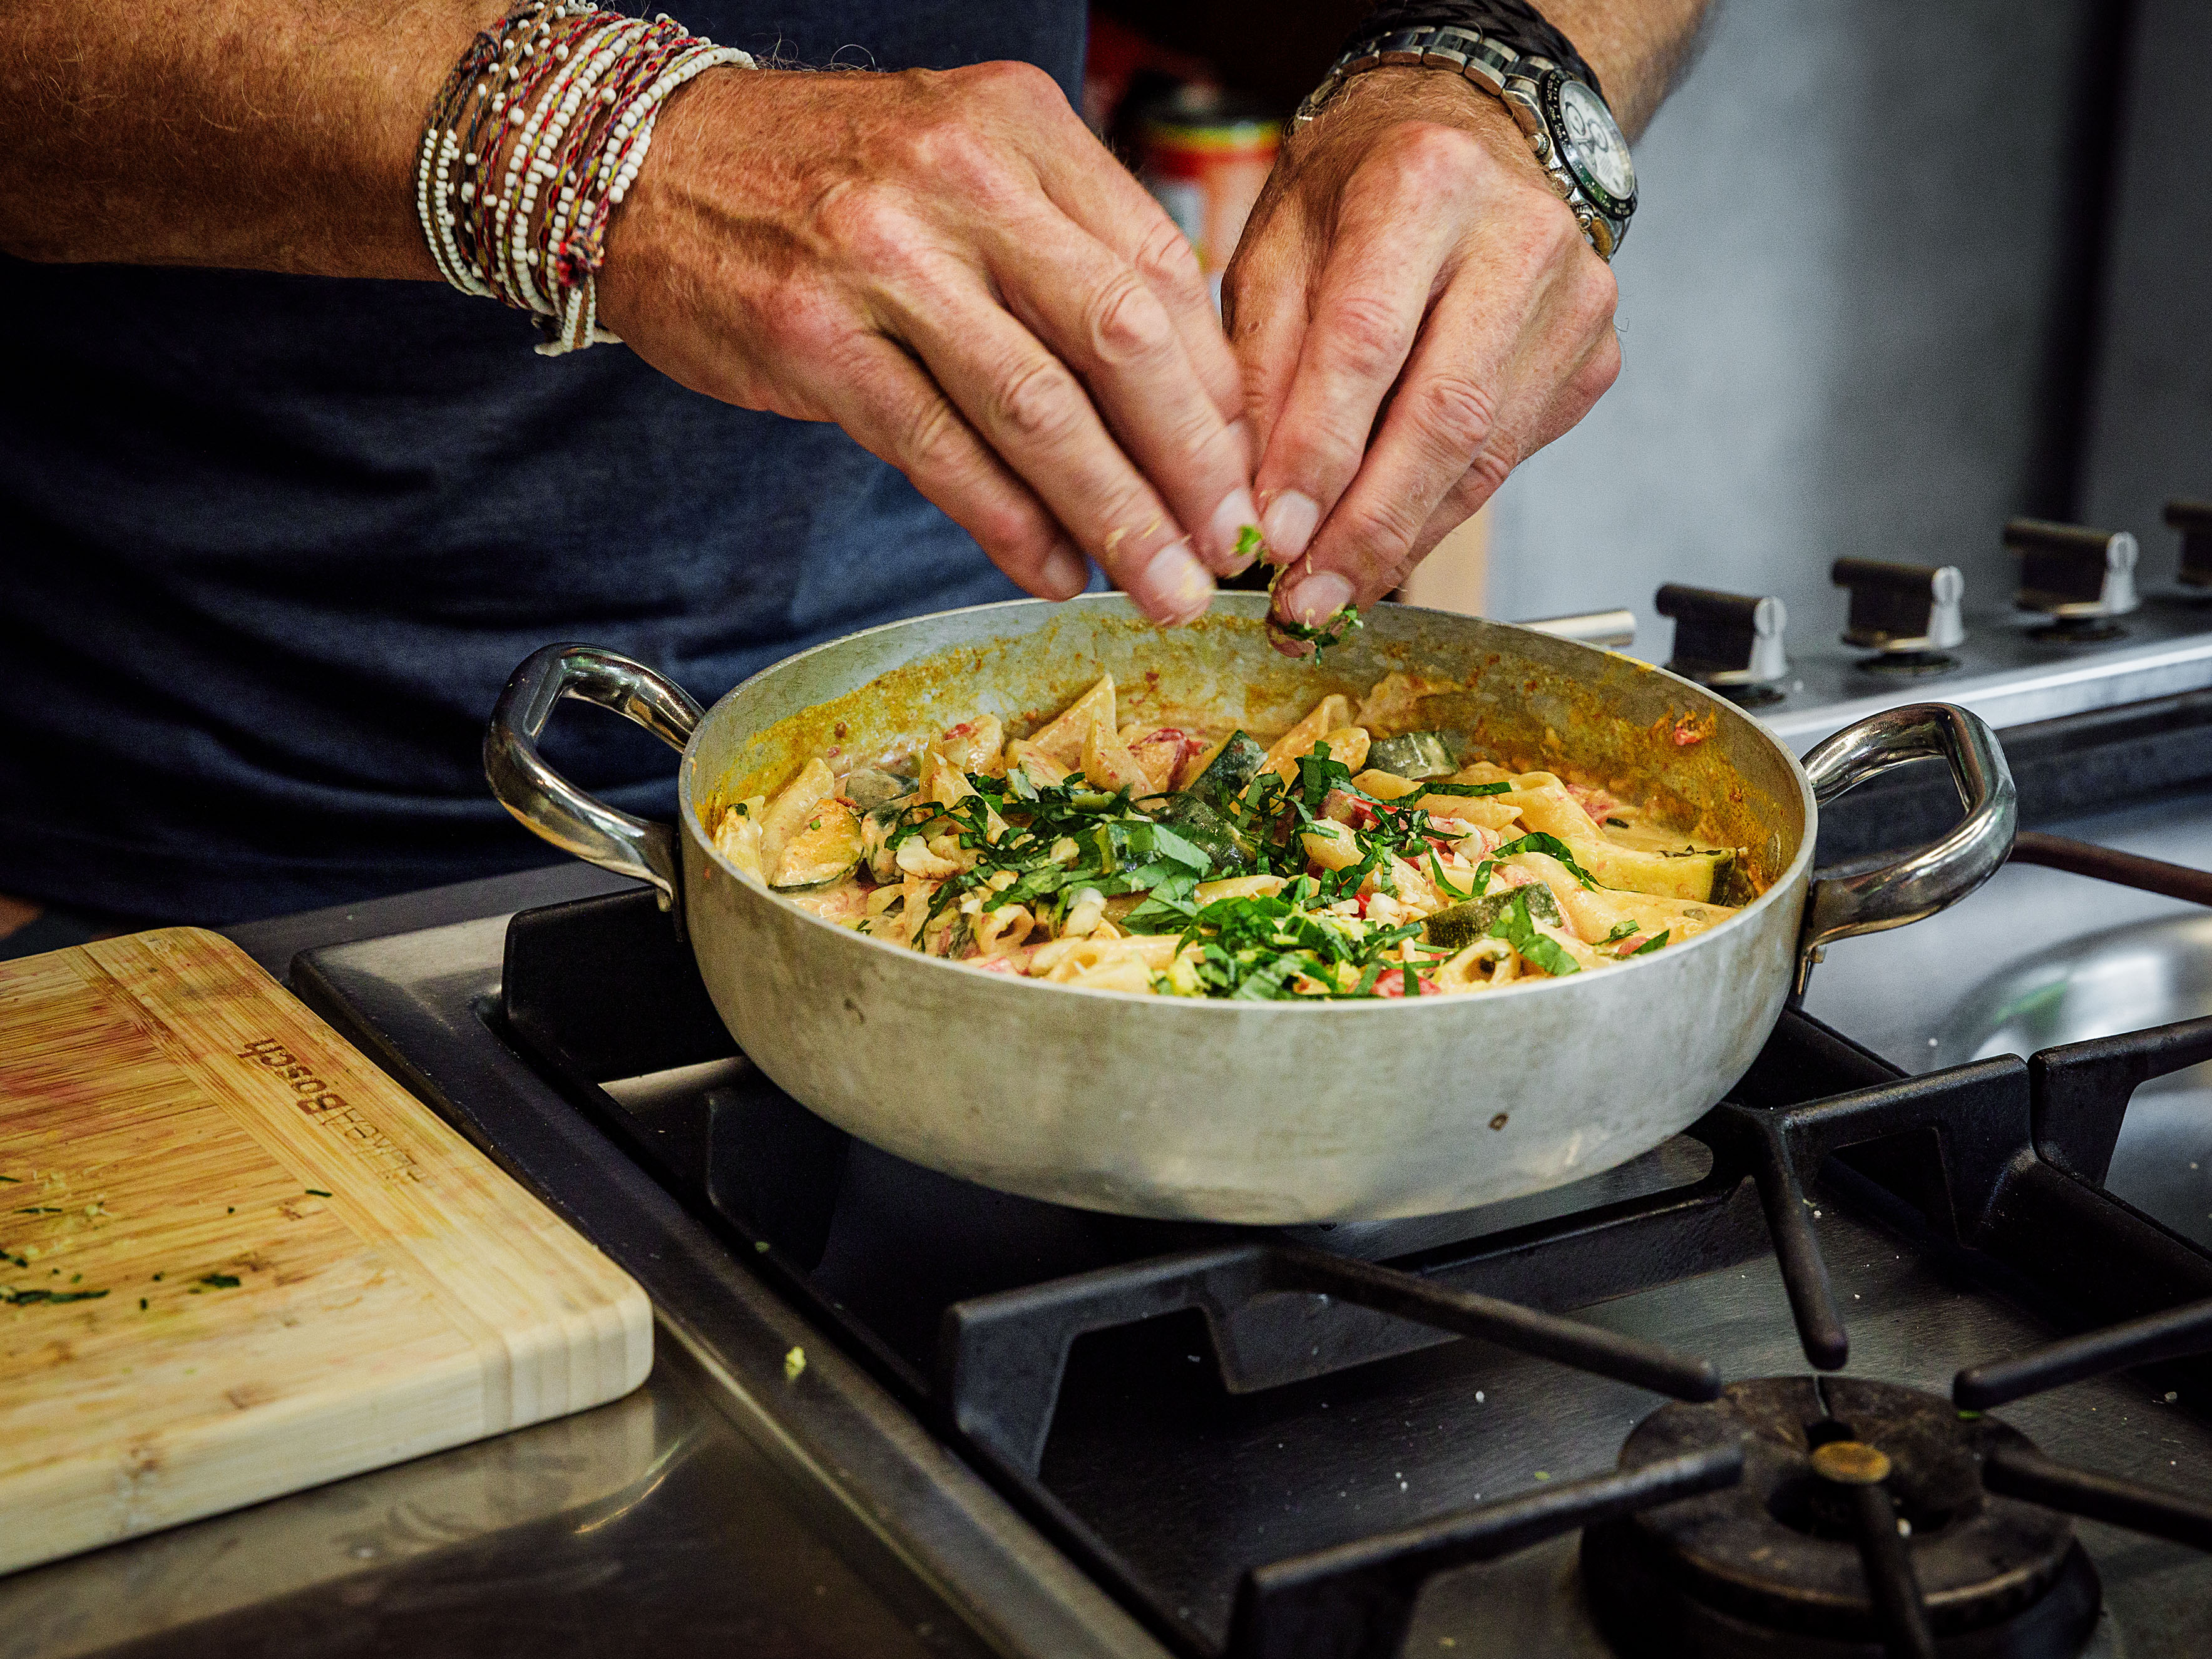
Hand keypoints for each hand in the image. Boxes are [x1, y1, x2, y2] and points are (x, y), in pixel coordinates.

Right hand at [597, 62, 1258, 623]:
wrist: (643, 162)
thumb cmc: (824, 181)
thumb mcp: (964, 168)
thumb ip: (1065, 256)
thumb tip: (1181, 401)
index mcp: (1022, 128)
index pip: (1160, 271)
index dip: (1219, 391)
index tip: (1251, 474)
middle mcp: (963, 178)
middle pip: (1121, 338)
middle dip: (1192, 463)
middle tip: (1234, 549)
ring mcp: (883, 257)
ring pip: (1037, 407)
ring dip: (1116, 514)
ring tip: (1165, 588)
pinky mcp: (814, 338)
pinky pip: (939, 451)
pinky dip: (1007, 524)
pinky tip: (1053, 572)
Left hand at [1222, 69, 1622, 647]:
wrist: (1480, 132)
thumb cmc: (1360, 187)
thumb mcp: (1277, 244)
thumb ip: (1259, 364)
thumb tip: (1253, 498)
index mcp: (1426, 182)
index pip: (1366, 343)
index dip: (1318, 453)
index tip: (1273, 536)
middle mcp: (1520, 238)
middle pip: (1443, 414)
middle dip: (1365, 526)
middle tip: (1302, 601)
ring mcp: (1575, 303)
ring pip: (1483, 456)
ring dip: (1400, 539)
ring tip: (1330, 595)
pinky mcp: (1592, 358)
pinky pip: (1505, 461)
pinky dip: (1436, 515)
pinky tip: (1381, 547)